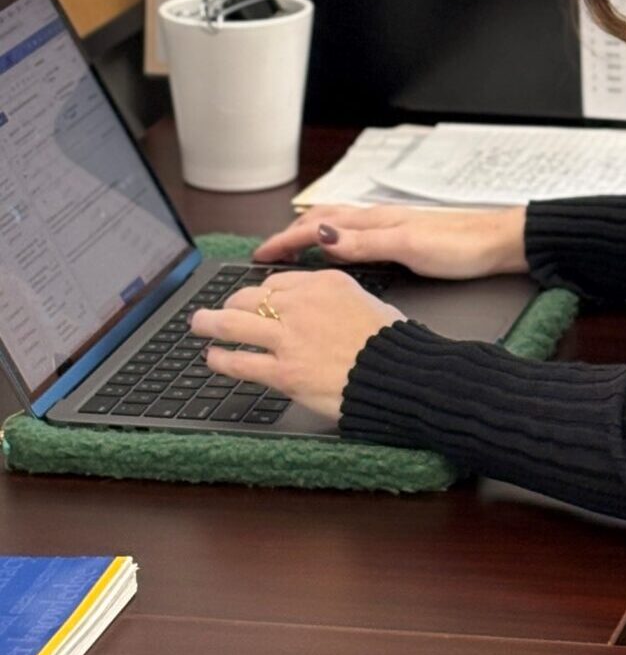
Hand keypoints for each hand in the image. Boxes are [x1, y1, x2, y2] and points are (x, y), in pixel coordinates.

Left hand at [191, 272, 403, 422]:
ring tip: (198, 324)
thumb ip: (341, 300)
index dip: (262, 293)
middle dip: (231, 303)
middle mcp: (302, 304)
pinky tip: (213, 357)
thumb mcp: (369, 302)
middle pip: (251, 296)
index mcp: (326, 282)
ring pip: (235, 323)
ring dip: (210, 323)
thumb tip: (331, 309)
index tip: (256, 300)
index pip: (279, 281)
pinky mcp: (283, 371)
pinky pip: (240, 361)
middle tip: (220, 310)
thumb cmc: (392, 342)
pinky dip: (221, 359)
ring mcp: (289, 337)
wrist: (398, 373)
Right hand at [252, 204, 528, 279]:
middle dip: (290, 235)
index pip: (317, 226)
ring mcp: (391, 227)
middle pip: (323, 221)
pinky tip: (338, 251)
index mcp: (376, 222)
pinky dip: (333, 241)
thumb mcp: (409, 247)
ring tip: (290, 250)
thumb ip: (365, 242)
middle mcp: (379, 220)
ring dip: (309, 234)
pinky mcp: (403, 238)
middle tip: (265, 254)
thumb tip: (320, 236)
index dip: (285, 241)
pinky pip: (355, 235)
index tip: (258, 256)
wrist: (500, 242)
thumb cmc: (461, 245)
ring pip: (338, 226)